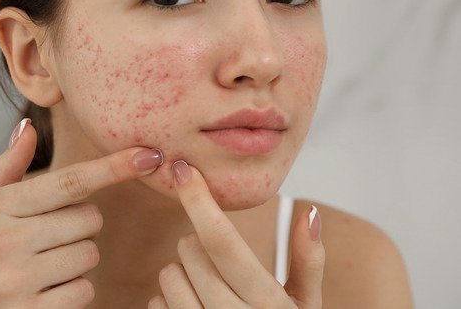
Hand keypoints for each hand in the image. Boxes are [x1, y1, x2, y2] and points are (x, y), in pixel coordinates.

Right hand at [0, 119, 164, 308]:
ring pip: (90, 255)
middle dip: (81, 226)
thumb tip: (28, 126)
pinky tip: (47, 291)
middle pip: (89, 219)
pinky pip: (84, 292)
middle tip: (50, 237)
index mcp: (0, 207)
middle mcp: (7, 240)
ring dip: (78, 260)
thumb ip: (9, 167)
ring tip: (44, 265)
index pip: (69, 181)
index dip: (113, 167)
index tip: (149, 155)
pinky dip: (74, 292)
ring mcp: (17, 279)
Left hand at [149, 160, 324, 308]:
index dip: (199, 200)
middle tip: (218, 264)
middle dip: (198, 246)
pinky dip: (168, 301)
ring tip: (207, 290)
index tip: (182, 170)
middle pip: (190, 251)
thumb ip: (308, 261)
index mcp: (267, 302)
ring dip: (181, 274)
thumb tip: (310, 212)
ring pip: (168, 275)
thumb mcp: (307, 307)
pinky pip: (155, 305)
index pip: (223, 241)